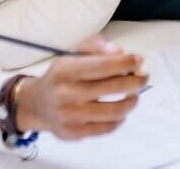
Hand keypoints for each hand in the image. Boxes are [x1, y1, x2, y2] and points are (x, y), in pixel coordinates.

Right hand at [14, 35, 146, 139]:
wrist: (36, 104)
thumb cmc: (60, 76)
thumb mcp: (72, 53)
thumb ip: (96, 46)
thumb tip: (119, 51)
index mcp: (66, 70)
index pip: (103, 66)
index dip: (126, 63)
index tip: (139, 60)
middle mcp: (66, 93)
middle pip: (114, 87)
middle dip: (136, 81)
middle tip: (143, 77)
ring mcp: (70, 116)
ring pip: (115, 111)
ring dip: (132, 101)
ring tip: (134, 94)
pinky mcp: (74, 133)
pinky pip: (107, 128)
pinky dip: (120, 118)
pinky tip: (121, 110)